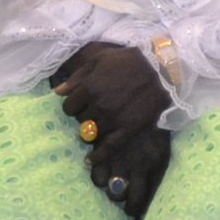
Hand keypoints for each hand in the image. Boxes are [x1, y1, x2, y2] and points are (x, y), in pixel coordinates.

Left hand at [55, 42, 173, 219]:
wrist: (162, 69)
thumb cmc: (129, 61)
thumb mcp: (100, 59)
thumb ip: (77, 76)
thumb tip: (57, 92)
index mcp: (89, 88)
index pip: (68, 107)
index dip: (74, 104)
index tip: (82, 102)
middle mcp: (98, 106)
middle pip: (80, 120)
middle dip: (85, 114)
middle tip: (95, 109)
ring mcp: (113, 119)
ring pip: (91, 133)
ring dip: (93, 129)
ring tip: (100, 123)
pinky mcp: (128, 129)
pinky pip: (108, 147)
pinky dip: (98, 156)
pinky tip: (90, 160)